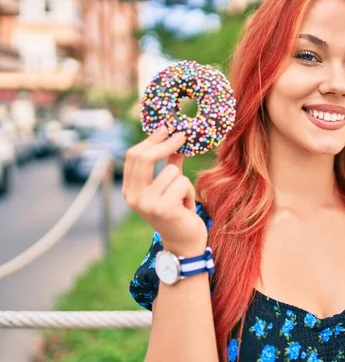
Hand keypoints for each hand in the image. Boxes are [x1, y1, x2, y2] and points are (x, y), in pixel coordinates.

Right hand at [122, 126, 207, 253]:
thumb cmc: (177, 211)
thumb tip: (174, 138)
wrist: (184, 243)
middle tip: (182, 136)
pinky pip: (182, 183)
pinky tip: (185, 206)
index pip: (133, 156)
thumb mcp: (168, 186)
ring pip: (171, 171)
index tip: (166, 129)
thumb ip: (168, 164)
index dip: (151, 140)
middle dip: (166, 144)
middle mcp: (133, 197)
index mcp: (129, 190)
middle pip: (144, 158)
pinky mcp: (163, 208)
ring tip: (182, 198)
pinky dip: (189, 192)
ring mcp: (146, 204)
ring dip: (183, 181)